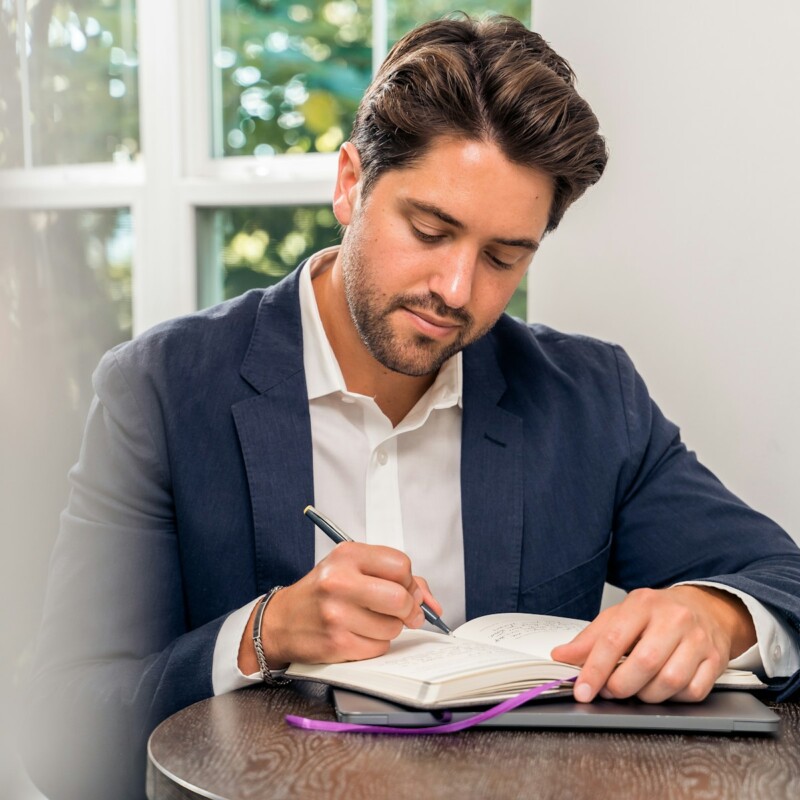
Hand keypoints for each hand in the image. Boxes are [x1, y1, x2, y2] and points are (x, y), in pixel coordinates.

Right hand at [239, 541, 441, 672]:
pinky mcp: (337, 643)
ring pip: (393, 627)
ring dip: (390, 628)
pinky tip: (358, 635)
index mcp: (347, 555)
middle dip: (410, 609)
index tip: (406, 589)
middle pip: (401, 598)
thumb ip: (395, 577)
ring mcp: (337, 614)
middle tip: (406, 613)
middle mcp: (340, 581)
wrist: (282, 621)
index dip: (410, 582)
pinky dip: (376, 644)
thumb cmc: (322, 592)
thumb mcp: (352, 569)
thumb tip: (432, 603)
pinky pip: (378, 647)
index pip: (400, 565)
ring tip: (370, 621)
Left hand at [550, 585, 755, 703]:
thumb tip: (561, 656)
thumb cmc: (657, 614)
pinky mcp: (716, 660)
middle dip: (621, 686)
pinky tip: (663, 688)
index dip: (594, 670)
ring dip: (646, 695)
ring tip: (637, 689)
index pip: (613, 640)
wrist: (706, 608)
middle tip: (610, 691)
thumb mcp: (620, 616)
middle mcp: (673, 619)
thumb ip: (591, 638)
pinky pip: (693, 692)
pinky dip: (673, 698)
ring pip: (669, 681)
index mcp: (642, 604)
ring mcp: (698, 639)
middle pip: (644, 663)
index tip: (582, 690)